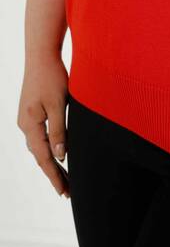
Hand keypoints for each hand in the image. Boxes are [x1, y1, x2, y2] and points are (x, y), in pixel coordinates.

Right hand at [17, 55, 69, 198]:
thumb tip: (60, 155)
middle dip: (53, 173)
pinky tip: (57, 152)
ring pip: (39, 147)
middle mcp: (25, 124)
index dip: (54, 175)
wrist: (41, 55)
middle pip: (39, 155)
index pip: (43, 157)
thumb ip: (59, 130)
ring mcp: (27, 118)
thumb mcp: (58, 104)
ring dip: (51, 161)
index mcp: (30, 124)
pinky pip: (39, 136)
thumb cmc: (52, 76)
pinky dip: (48, 147)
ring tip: (64, 176)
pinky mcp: (32, 111)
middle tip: (66, 190)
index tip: (63, 191)